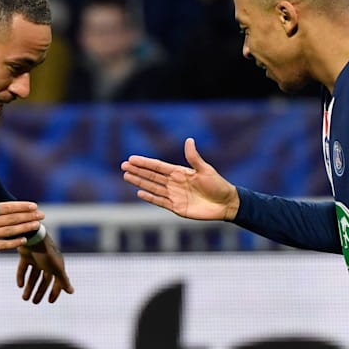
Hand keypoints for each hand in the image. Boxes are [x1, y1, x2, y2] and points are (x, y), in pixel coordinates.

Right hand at [0, 175, 44, 253]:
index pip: (6, 207)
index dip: (21, 206)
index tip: (33, 205)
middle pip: (11, 219)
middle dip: (28, 216)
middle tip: (42, 214)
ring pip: (9, 231)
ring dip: (25, 228)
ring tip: (37, 225)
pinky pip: (1, 245)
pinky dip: (13, 243)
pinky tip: (24, 239)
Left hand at [16, 232, 73, 303]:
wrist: (33, 236)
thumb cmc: (47, 253)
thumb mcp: (56, 268)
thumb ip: (64, 280)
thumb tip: (72, 292)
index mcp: (56, 265)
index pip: (57, 281)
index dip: (55, 291)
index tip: (49, 302)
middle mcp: (47, 262)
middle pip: (44, 280)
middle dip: (39, 292)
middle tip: (34, 302)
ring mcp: (36, 258)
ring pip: (33, 276)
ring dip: (29, 287)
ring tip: (24, 298)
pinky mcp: (26, 255)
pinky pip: (23, 268)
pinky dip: (21, 277)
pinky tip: (20, 286)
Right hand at [121, 137, 238, 220]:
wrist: (226, 204)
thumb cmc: (218, 185)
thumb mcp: (205, 170)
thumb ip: (194, 157)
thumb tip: (189, 140)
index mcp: (180, 172)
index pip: (158, 167)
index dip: (145, 163)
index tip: (131, 159)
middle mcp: (174, 183)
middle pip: (152, 176)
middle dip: (138, 171)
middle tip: (123, 166)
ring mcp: (174, 195)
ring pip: (153, 187)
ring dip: (140, 182)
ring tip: (126, 176)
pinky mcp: (177, 207)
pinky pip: (160, 201)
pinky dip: (150, 197)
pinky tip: (140, 192)